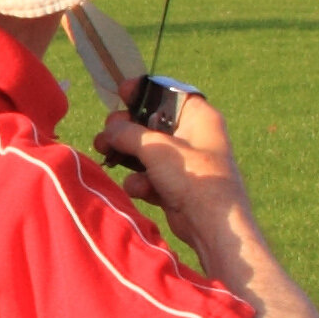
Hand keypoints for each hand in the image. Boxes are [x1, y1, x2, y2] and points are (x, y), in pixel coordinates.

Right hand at [93, 86, 247, 259]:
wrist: (212, 225)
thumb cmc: (193, 177)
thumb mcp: (155, 148)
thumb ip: (127, 133)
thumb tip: (110, 130)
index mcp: (198, 117)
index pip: (168, 94)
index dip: (143, 91)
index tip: (121, 92)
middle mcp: (193, 137)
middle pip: (152, 125)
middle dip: (126, 130)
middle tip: (106, 133)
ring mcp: (184, 164)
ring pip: (147, 153)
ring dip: (127, 156)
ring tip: (106, 155)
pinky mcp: (176, 188)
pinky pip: (151, 178)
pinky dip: (141, 182)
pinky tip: (137, 188)